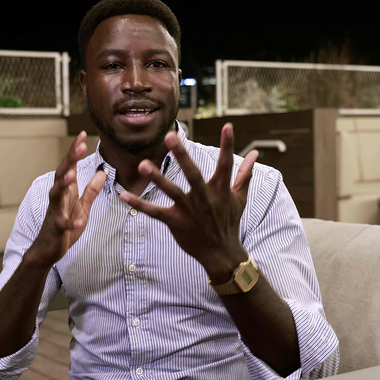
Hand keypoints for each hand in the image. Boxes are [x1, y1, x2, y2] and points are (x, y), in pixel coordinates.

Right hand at [32, 131, 105, 265]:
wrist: (47, 248)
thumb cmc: (64, 224)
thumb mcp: (82, 206)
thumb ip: (91, 190)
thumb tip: (103, 172)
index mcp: (65, 190)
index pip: (70, 166)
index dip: (75, 151)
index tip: (83, 134)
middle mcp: (58, 197)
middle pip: (62, 174)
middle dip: (70, 160)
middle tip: (79, 146)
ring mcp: (56, 212)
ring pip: (57, 195)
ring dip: (63, 184)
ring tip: (71, 175)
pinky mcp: (57, 229)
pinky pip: (63, 225)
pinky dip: (71, 223)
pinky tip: (79, 222)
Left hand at [118, 123, 258, 282]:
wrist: (221, 253)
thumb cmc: (229, 221)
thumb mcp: (239, 197)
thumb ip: (244, 174)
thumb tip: (256, 154)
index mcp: (221, 190)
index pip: (226, 163)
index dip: (228, 145)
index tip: (228, 126)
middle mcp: (205, 199)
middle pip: (193, 174)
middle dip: (182, 155)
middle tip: (170, 136)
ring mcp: (189, 211)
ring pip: (172, 192)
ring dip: (158, 179)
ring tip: (143, 164)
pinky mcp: (176, 223)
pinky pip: (155, 213)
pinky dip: (139, 205)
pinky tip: (124, 196)